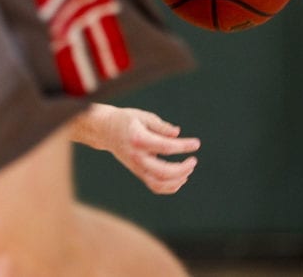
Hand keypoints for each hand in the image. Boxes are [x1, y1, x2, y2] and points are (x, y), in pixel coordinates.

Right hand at [72, 104, 199, 194]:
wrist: (106, 130)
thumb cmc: (127, 120)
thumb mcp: (143, 116)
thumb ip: (160, 126)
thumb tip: (177, 133)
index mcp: (138, 139)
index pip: (165, 147)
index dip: (183, 146)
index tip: (196, 143)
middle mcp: (137, 156)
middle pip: (163, 171)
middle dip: (183, 168)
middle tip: (194, 160)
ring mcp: (136, 167)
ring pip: (159, 183)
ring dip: (178, 180)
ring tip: (188, 169)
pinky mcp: (138, 172)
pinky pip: (155, 185)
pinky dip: (170, 186)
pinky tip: (181, 178)